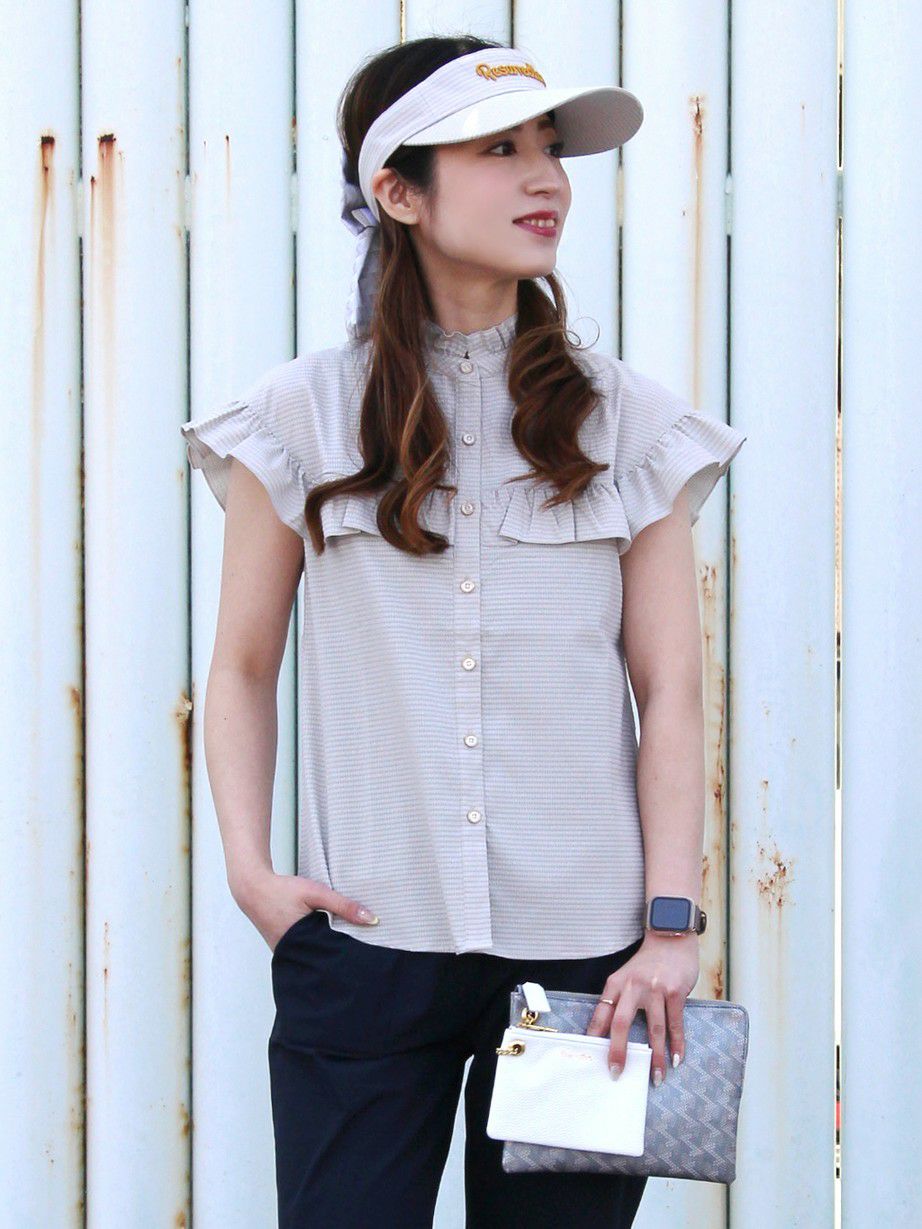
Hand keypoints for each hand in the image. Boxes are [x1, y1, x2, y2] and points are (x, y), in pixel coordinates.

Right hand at [229, 867, 379, 951]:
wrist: (253, 889)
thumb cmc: (284, 890)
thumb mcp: (317, 893)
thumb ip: (344, 906)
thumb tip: (372, 920)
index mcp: (302, 944)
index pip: (333, 958)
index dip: (349, 957)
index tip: (367, 956)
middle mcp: (293, 954)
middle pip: (324, 960)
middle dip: (340, 958)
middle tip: (362, 956)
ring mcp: (286, 953)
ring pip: (314, 956)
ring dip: (327, 952)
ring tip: (348, 949)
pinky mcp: (284, 949)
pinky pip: (304, 951)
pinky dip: (315, 946)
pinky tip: (327, 939)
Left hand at [584, 931, 699, 1085]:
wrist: (671, 937)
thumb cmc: (648, 962)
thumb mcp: (626, 976)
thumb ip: (620, 999)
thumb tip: (611, 1033)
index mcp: (616, 983)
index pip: (601, 1013)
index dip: (595, 1036)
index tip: (592, 1058)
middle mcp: (633, 987)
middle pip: (621, 1023)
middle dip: (618, 1051)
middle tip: (617, 1073)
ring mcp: (655, 989)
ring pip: (653, 1029)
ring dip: (655, 1057)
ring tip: (656, 1077)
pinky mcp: (675, 992)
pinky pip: (675, 1023)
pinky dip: (677, 1044)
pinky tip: (676, 1059)